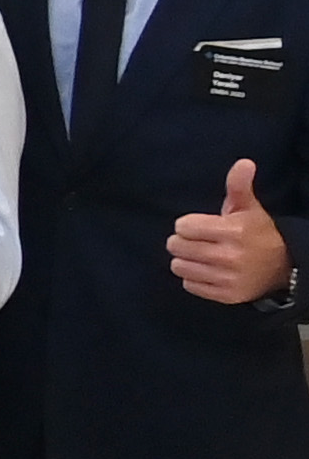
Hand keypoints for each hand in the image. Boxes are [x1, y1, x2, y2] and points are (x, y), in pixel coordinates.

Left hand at [169, 158, 288, 304]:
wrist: (282, 266)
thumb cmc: (258, 232)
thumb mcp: (248, 207)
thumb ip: (239, 186)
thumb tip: (244, 163)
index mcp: (233, 231)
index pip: (183, 226)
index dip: (187, 224)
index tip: (198, 226)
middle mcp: (230, 256)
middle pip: (177, 246)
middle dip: (182, 241)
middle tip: (197, 240)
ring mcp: (228, 278)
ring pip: (179, 266)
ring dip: (185, 260)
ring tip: (201, 255)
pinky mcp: (226, 295)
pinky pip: (189, 285)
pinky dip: (194, 278)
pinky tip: (207, 270)